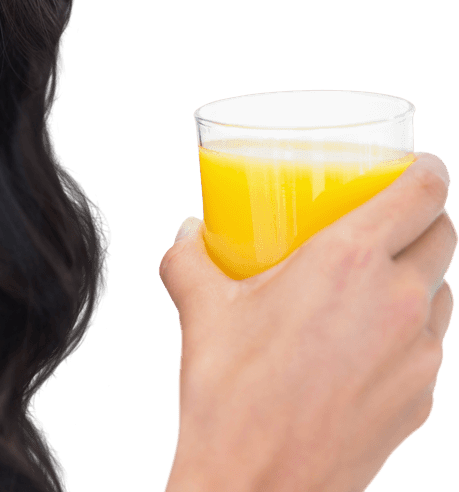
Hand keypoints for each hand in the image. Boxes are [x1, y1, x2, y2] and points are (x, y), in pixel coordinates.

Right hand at [158, 151, 455, 491]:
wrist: (258, 485)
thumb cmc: (230, 394)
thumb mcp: (201, 309)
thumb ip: (191, 257)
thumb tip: (190, 232)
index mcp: (350, 262)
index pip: (422, 193)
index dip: (424, 169)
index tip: (411, 164)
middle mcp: (398, 302)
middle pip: (443, 235)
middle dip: (422, 217)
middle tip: (384, 215)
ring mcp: (419, 355)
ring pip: (441, 290)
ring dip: (417, 273)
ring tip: (372, 278)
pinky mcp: (422, 399)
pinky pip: (430, 343)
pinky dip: (408, 326)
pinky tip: (363, 338)